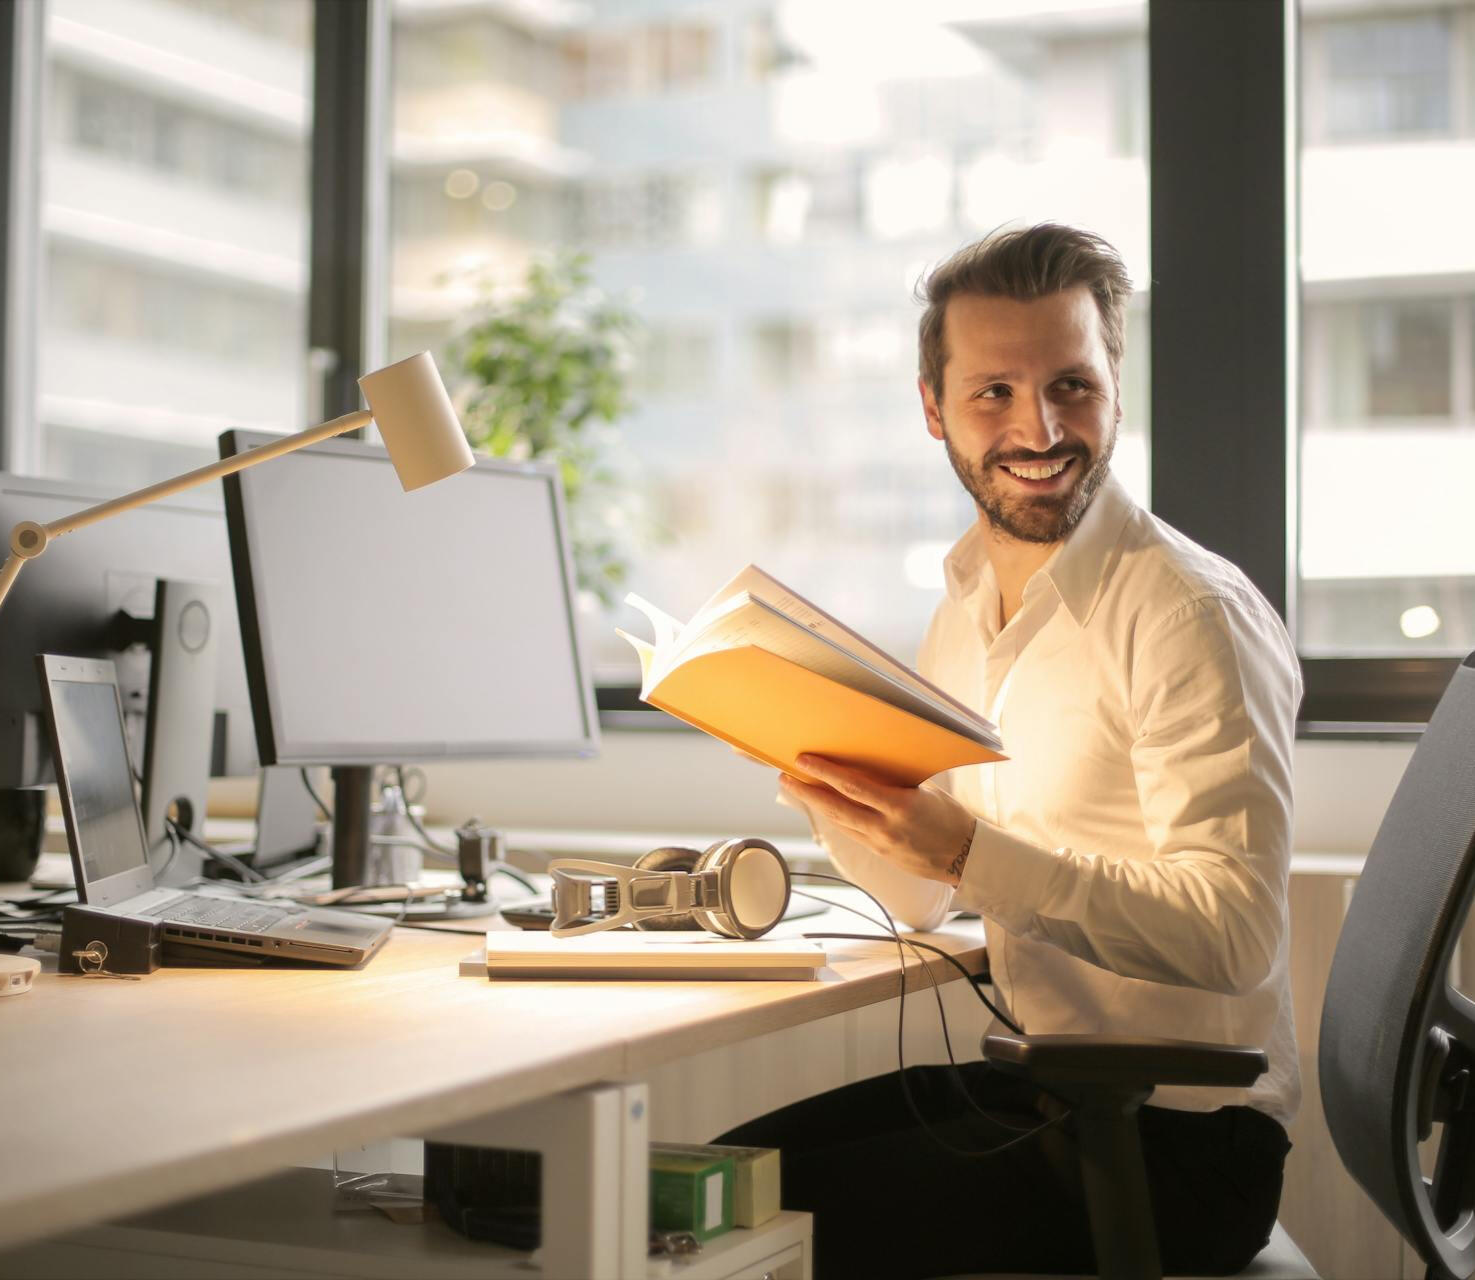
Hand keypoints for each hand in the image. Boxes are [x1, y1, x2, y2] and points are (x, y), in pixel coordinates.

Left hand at [780, 754, 975, 885]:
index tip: (805, 760)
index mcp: (901, 806)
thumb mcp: (926, 791)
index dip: (825, 773)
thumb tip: (869, 763)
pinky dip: (834, 817)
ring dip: (814, 805)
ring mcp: (880, 844)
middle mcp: (886, 827)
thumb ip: (896, 781)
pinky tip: (822, 806)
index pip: (853, 786)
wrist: (966, 858)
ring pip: (838, 822)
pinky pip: (850, 832)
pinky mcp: (879, 854)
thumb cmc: (950, 818)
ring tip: (796, 788)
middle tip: (785, 776)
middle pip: (836, 808)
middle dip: (807, 792)